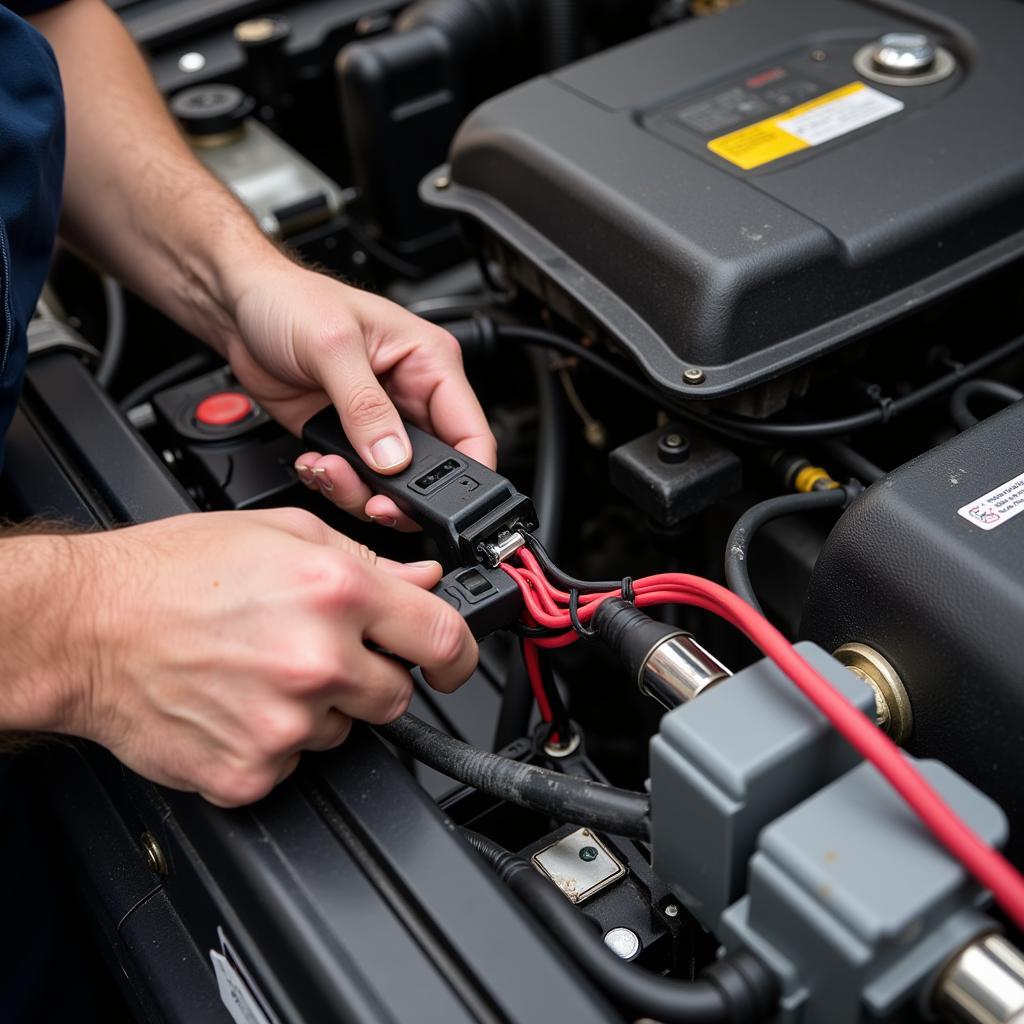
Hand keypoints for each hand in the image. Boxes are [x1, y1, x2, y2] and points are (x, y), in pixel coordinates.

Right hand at [59, 509, 476, 805]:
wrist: (88, 626)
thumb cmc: (171, 573)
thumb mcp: (280, 535)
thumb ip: (365, 561)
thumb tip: (422, 580)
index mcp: (335, 593)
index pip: (443, 638)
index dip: (459, 654)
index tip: (453, 662)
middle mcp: (317, 660)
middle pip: (395, 694)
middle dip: (370, 675)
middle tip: (318, 651)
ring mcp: (284, 724)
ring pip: (344, 731)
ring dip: (320, 707)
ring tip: (263, 668)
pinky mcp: (250, 771)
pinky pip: (295, 765)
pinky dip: (276, 741)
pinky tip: (240, 702)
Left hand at [225, 260, 496, 529]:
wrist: (240, 307)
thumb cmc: (291, 300)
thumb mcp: (333, 345)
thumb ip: (365, 407)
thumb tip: (393, 457)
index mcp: (430, 362)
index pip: (471, 432)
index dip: (467, 475)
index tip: (439, 502)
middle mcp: (411, 395)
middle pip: (434, 470)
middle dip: (402, 493)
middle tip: (373, 499)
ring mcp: (379, 421)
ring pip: (393, 485)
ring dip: (360, 491)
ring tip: (328, 468)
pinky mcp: (347, 438)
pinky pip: (357, 481)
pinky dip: (335, 483)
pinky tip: (315, 462)